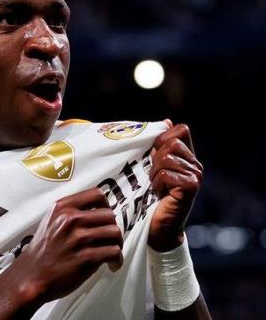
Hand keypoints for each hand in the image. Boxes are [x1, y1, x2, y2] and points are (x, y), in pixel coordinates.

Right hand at [13, 187, 122, 304]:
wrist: (32, 276)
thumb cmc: (41, 251)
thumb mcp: (50, 220)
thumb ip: (70, 212)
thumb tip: (95, 210)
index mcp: (62, 207)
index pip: (96, 194)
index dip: (106, 205)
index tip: (107, 213)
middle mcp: (71, 219)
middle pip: (109, 214)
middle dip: (113, 226)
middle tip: (111, 236)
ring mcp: (79, 238)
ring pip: (114, 232)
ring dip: (118, 243)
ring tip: (113, 250)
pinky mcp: (86, 257)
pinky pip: (114, 252)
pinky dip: (117, 259)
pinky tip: (112, 263)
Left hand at [148, 120, 203, 250]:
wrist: (157, 226)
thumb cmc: (151, 196)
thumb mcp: (153, 166)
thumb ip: (159, 145)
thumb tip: (167, 121)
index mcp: (187, 156)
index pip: (180, 130)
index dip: (163, 138)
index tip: (154, 155)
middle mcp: (195, 164)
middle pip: (171, 142)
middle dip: (155, 158)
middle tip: (154, 176)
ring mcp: (195, 175)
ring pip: (166, 157)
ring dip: (154, 173)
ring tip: (156, 186)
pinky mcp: (191, 187)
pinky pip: (166, 173)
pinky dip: (157, 183)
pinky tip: (160, 194)